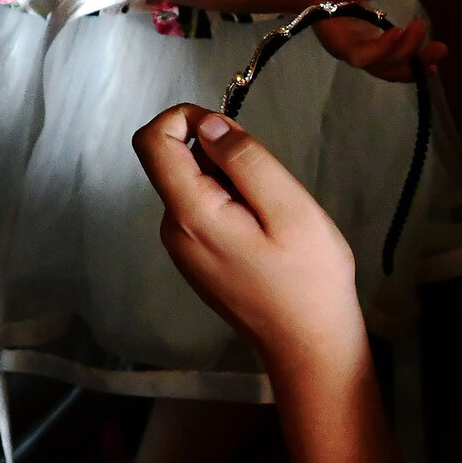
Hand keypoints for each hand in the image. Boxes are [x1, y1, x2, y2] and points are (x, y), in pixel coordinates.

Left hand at [132, 106, 370, 372]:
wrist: (309, 345)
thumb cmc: (309, 279)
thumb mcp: (289, 208)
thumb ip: (244, 160)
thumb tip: (206, 125)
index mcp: (189, 214)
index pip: (152, 142)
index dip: (182, 117)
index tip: (227, 127)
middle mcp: (172, 229)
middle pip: (176, 162)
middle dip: (220, 156)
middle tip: (269, 189)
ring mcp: (181, 247)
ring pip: (194, 186)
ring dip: (231, 184)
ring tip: (272, 218)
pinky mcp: (196, 258)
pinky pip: (203, 211)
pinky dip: (231, 206)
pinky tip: (265, 235)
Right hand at [316, 14, 444, 81]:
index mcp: (337, 40)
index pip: (360, 55)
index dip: (381, 49)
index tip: (398, 30)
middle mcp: (351, 52)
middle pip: (380, 66)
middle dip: (406, 55)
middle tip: (422, 27)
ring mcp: (363, 51)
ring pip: (390, 68)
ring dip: (416, 63)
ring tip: (440, 51)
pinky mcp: (373, 46)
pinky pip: (393, 61)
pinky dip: (412, 62)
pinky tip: (432, 61)